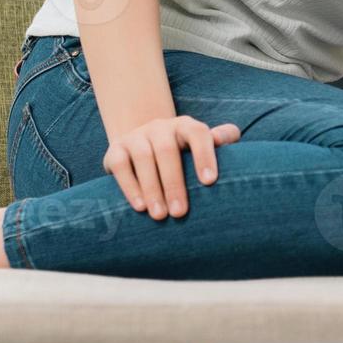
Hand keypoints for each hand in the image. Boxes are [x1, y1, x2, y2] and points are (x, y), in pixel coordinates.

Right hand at [104, 116, 242, 219]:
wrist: (145, 145)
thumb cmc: (185, 154)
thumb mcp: (203, 146)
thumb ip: (223, 139)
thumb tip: (227, 138)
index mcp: (185, 126)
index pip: (197, 133)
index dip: (204, 155)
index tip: (209, 182)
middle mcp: (160, 127)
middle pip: (167, 150)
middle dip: (174, 183)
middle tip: (180, 213)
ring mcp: (136, 136)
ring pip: (143, 157)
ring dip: (152, 188)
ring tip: (159, 216)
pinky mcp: (116, 149)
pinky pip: (120, 165)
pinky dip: (129, 186)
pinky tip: (140, 207)